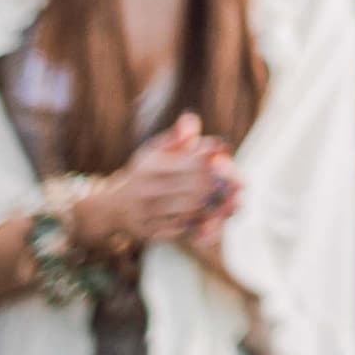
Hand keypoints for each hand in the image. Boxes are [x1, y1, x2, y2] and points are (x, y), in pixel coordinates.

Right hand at [75, 113, 238, 250]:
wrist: (113, 207)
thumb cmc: (145, 173)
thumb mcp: (155, 150)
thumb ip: (177, 136)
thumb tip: (192, 121)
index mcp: (150, 166)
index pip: (189, 163)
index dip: (213, 163)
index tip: (230, 163)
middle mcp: (146, 191)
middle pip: (192, 189)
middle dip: (220, 187)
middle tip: (240, 186)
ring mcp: (147, 214)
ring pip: (189, 212)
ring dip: (216, 208)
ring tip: (236, 204)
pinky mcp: (150, 233)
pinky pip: (181, 232)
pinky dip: (202, 227)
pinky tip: (218, 222)